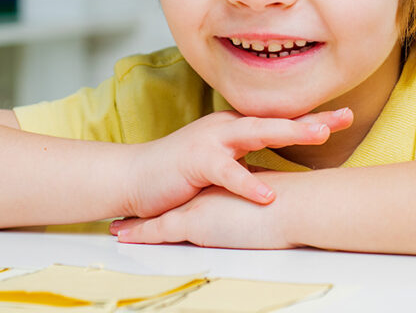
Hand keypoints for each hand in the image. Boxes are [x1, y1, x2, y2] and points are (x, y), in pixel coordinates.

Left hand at [111, 173, 295, 248]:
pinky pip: (160, 230)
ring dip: (139, 222)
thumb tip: (274, 199)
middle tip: (130, 214)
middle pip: (176, 198)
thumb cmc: (296, 203)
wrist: (298, 205)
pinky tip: (122, 236)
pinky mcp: (196, 222)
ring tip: (117, 228)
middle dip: (153, 204)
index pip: (200, 187)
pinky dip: (141, 233)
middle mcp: (210, 189)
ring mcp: (201, 204)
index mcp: (228, 180)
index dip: (182, 193)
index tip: (166, 196)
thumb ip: (267, 192)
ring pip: (162, 214)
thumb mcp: (276, 196)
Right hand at [124, 109, 351, 218]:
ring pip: (255, 132)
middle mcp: (226, 128)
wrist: (134, 177)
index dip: (311, 118)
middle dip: (311, 118)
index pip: (279, 121)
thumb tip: (277, 173)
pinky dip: (247, 182)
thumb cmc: (179, 174)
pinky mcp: (196, 162)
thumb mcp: (221, 165)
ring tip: (318, 135)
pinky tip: (266, 194)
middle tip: (345, 117)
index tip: (346, 116)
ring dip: (288, 132)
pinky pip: (226, 172)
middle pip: (275, 120)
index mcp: (234, 129)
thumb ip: (247, 163)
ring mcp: (211, 141)